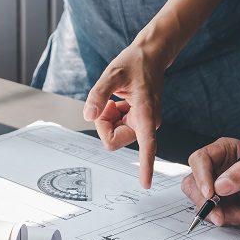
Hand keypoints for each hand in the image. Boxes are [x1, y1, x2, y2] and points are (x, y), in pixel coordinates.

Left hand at [83, 41, 166, 188]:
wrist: (151, 56)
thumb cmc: (135, 62)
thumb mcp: (112, 73)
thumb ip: (98, 94)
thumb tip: (89, 115)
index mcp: (147, 115)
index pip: (147, 145)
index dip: (145, 165)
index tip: (146, 184)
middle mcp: (147, 124)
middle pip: (114, 139)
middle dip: (105, 123)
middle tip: (110, 102)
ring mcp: (143, 124)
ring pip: (114, 134)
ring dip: (109, 117)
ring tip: (117, 99)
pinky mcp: (139, 122)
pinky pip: (117, 127)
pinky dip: (112, 114)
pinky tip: (121, 100)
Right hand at [181, 137, 239, 226]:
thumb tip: (220, 186)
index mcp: (224, 151)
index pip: (199, 160)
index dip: (200, 177)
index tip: (210, 194)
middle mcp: (218, 169)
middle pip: (194, 185)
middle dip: (206, 203)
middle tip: (221, 217)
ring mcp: (221, 188)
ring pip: (204, 204)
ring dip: (223, 215)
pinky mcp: (227, 204)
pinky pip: (219, 215)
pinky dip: (234, 220)